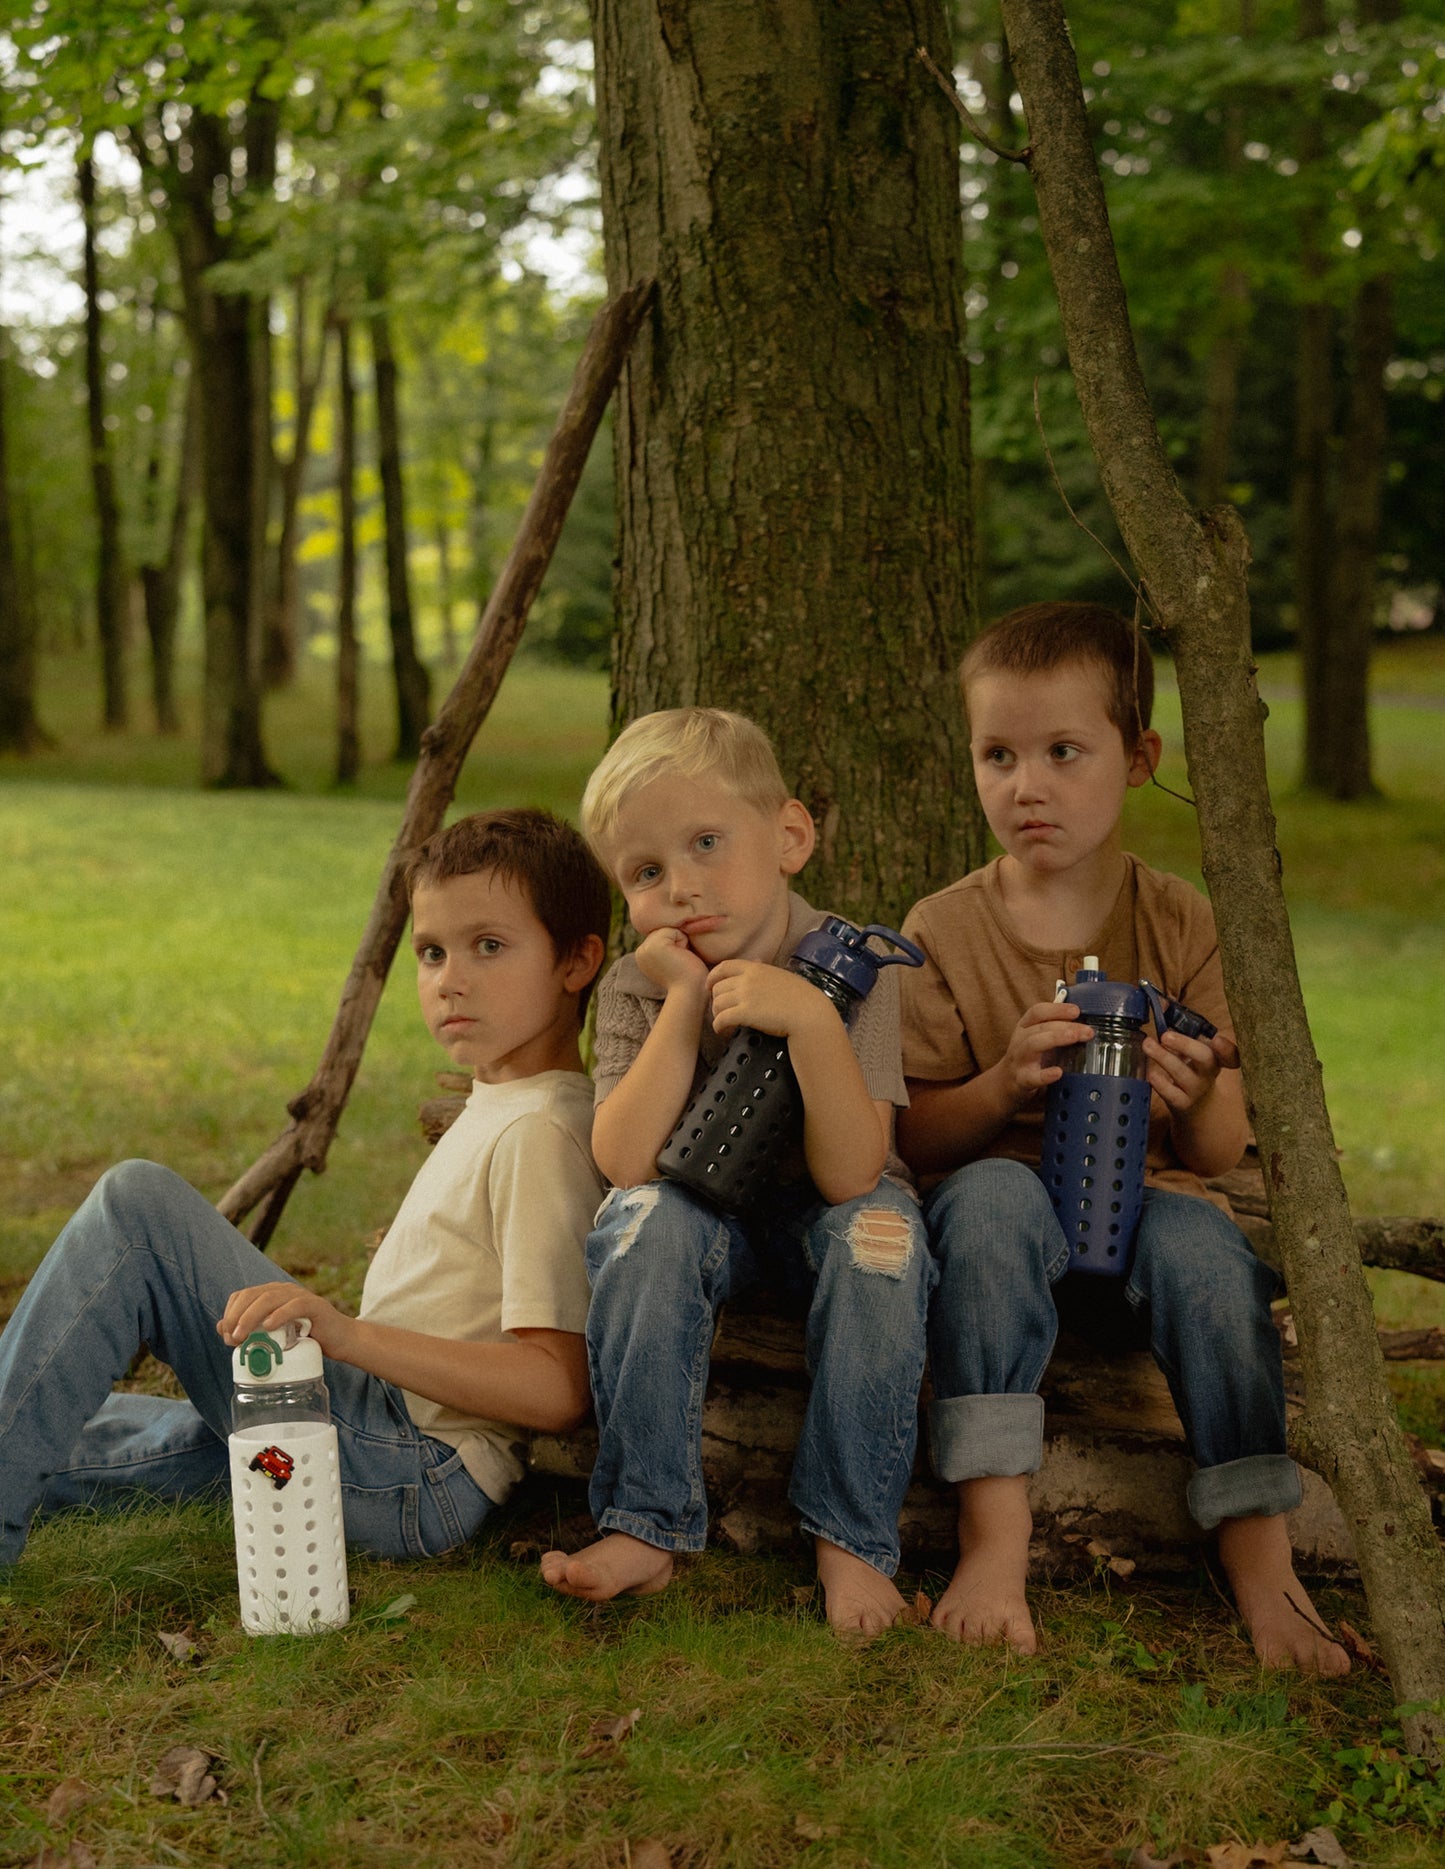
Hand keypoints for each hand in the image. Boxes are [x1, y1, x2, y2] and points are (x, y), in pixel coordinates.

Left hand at [217, 1282, 357, 1362]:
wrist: (341, 1340)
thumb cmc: (307, 1338)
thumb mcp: (275, 1336)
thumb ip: (251, 1330)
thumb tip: (221, 1328)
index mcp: (272, 1294)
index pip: (243, 1295)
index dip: (230, 1313)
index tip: (226, 1335)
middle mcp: (284, 1291)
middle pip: (252, 1295)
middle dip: (236, 1316)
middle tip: (231, 1338)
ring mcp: (300, 1296)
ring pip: (269, 1298)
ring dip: (251, 1317)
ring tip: (242, 1335)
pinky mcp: (316, 1306)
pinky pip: (295, 1305)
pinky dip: (280, 1314)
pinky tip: (269, 1326)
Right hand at [635, 927, 709, 994]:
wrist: (690, 993)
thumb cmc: (688, 979)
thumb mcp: (672, 961)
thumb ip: (668, 948)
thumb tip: (675, 933)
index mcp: (643, 956)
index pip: (663, 936)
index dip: (676, 946)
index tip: (677, 964)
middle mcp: (641, 951)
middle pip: (666, 930)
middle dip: (678, 943)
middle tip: (679, 963)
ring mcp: (646, 947)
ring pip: (671, 930)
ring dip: (682, 943)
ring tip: (680, 961)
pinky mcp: (656, 944)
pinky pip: (676, 931)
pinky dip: (684, 943)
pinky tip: (682, 958)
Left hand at [707, 959, 823, 1038]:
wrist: (808, 1013)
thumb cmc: (800, 996)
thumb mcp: (779, 975)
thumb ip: (763, 970)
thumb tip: (755, 961)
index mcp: (755, 968)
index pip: (724, 967)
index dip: (713, 977)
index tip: (709, 986)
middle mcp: (746, 980)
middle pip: (718, 988)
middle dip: (715, 1000)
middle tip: (720, 1010)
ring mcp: (745, 996)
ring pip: (717, 1003)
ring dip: (716, 1014)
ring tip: (722, 1022)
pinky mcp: (745, 1013)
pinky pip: (722, 1018)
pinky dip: (718, 1025)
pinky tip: (721, 1030)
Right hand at [998, 1000, 1088, 1108]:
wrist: (1006, 1084)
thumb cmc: (1029, 1058)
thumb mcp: (1038, 1039)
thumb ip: (1056, 1029)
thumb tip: (1085, 1021)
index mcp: (1025, 1027)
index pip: (1037, 1012)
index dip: (1057, 1009)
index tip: (1076, 1011)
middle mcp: (1020, 1040)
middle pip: (1040, 1027)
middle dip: (1065, 1026)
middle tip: (1087, 1031)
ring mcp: (1019, 1060)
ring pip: (1033, 1044)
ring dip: (1055, 1038)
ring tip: (1074, 1038)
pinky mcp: (1021, 1080)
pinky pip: (1031, 1077)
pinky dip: (1045, 1075)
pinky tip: (1058, 1072)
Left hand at [1143, 1026, 1238, 1115]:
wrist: (1199, 1107)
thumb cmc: (1192, 1069)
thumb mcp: (1191, 1049)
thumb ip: (1179, 1026)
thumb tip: (1160, 1001)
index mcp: (1216, 1056)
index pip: (1231, 1053)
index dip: (1227, 1048)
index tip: (1217, 1040)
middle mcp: (1209, 1072)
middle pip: (1206, 1058)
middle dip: (1185, 1045)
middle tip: (1166, 1036)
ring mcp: (1196, 1089)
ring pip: (1183, 1074)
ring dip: (1163, 1058)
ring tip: (1148, 1044)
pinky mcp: (1182, 1103)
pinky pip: (1170, 1093)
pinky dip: (1159, 1081)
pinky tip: (1150, 1072)